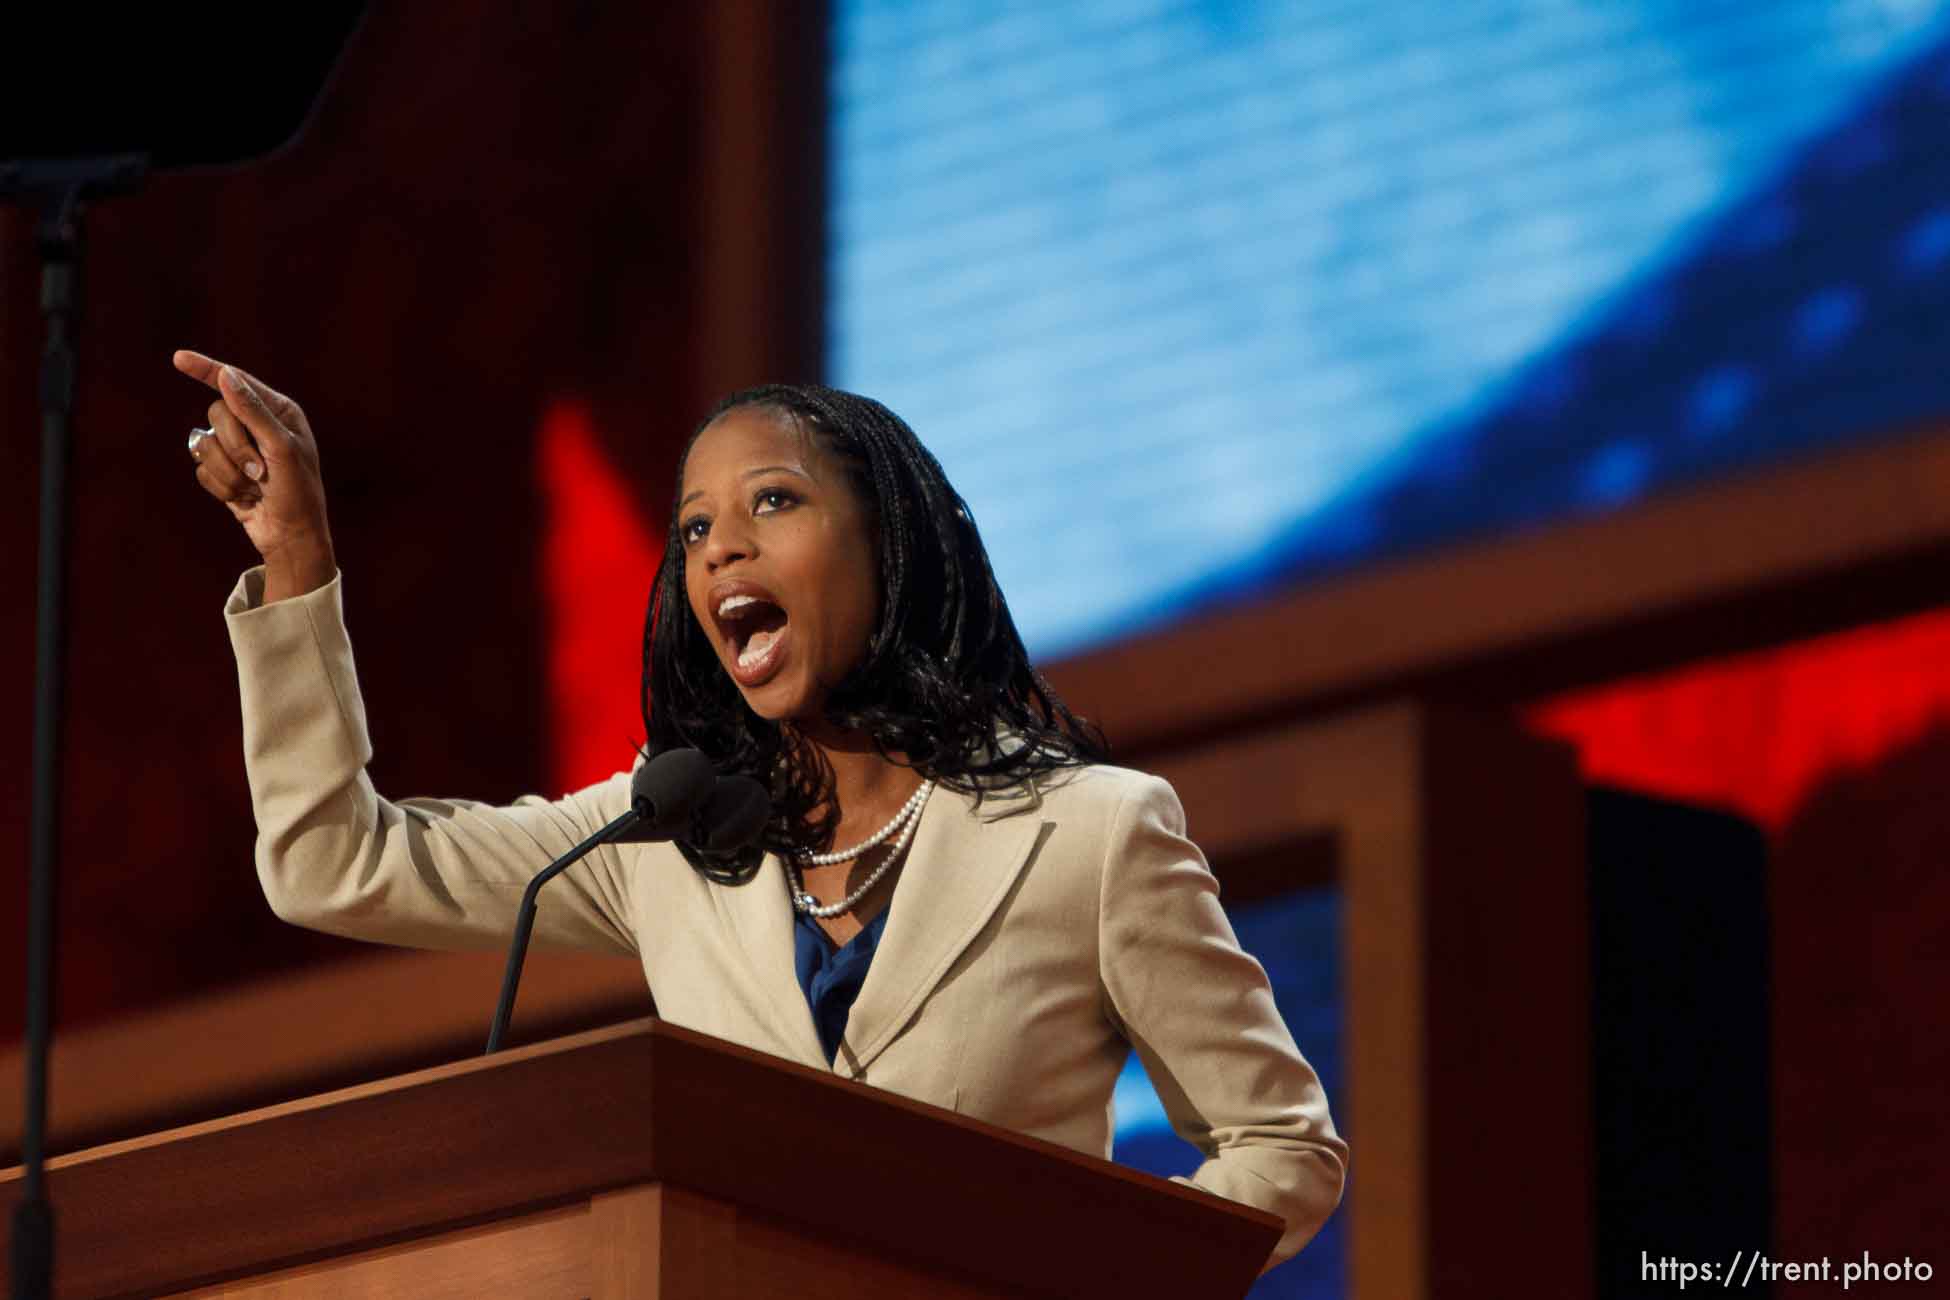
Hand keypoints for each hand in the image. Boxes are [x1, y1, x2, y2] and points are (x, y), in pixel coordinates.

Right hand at [175, 350, 336, 601]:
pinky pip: (201, 468)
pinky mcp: (223, 470)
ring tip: (255, 487)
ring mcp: (237, 448)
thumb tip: (227, 376)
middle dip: (235, 447)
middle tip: (259, 472)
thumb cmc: (297, 492)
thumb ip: (253, 412)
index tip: (178, 358)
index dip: (206, 369)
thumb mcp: (281, 449)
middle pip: (216, 414)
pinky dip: (221, 486)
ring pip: (204, 442)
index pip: (236, 382)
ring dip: (228, 471)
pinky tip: (245, 498)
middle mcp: (256, 424)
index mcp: (278, 411)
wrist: (291, 536)